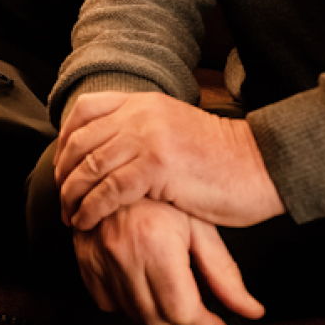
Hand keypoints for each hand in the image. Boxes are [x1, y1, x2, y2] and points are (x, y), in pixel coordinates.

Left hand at [56, 92, 283, 231]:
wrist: (263, 166)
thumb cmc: (221, 160)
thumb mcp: (172, 131)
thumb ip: (139, 133)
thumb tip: (104, 153)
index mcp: (143, 102)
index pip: (84, 110)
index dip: (65, 140)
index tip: (62, 167)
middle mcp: (140, 113)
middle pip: (81, 140)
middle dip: (64, 173)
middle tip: (62, 199)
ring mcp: (148, 137)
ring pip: (90, 166)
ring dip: (73, 195)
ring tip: (70, 217)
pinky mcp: (158, 166)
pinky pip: (110, 189)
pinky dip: (91, 208)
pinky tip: (86, 222)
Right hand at [74, 198, 263, 324]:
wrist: (121, 163)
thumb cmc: (163, 189)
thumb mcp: (201, 225)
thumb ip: (225, 274)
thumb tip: (251, 310)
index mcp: (156, 242)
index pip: (182, 311)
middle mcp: (123, 251)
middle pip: (157, 320)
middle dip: (181, 317)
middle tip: (192, 297)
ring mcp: (98, 255)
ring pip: (132, 314)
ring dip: (154, 309)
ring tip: (166, 283)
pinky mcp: (83, 257)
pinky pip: (106, 301)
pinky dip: (125, 298)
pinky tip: (139, 277)